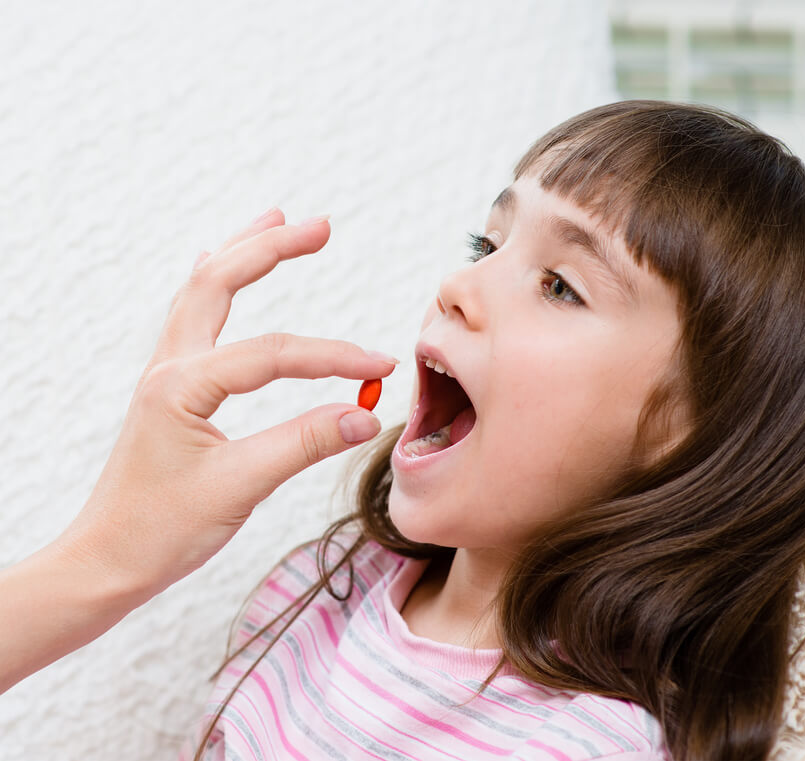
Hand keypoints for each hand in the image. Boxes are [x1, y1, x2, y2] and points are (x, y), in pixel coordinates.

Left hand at [57, 208, 397, 599]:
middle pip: (219, 280)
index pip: (272, 354)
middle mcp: (170, 368)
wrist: (108, 560)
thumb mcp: (240, 487)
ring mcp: (167, 374)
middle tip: (320, 226)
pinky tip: (226, 269)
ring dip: (241, 251)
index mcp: (182, 385)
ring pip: (201, 290)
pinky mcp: (173, 389)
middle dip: (270, 247)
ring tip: (278, 221)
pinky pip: (194, 316)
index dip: (334, 357)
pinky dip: (218, 283)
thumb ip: (305, 444)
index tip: (380, 369)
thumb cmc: (162, 529)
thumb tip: (365, 415)